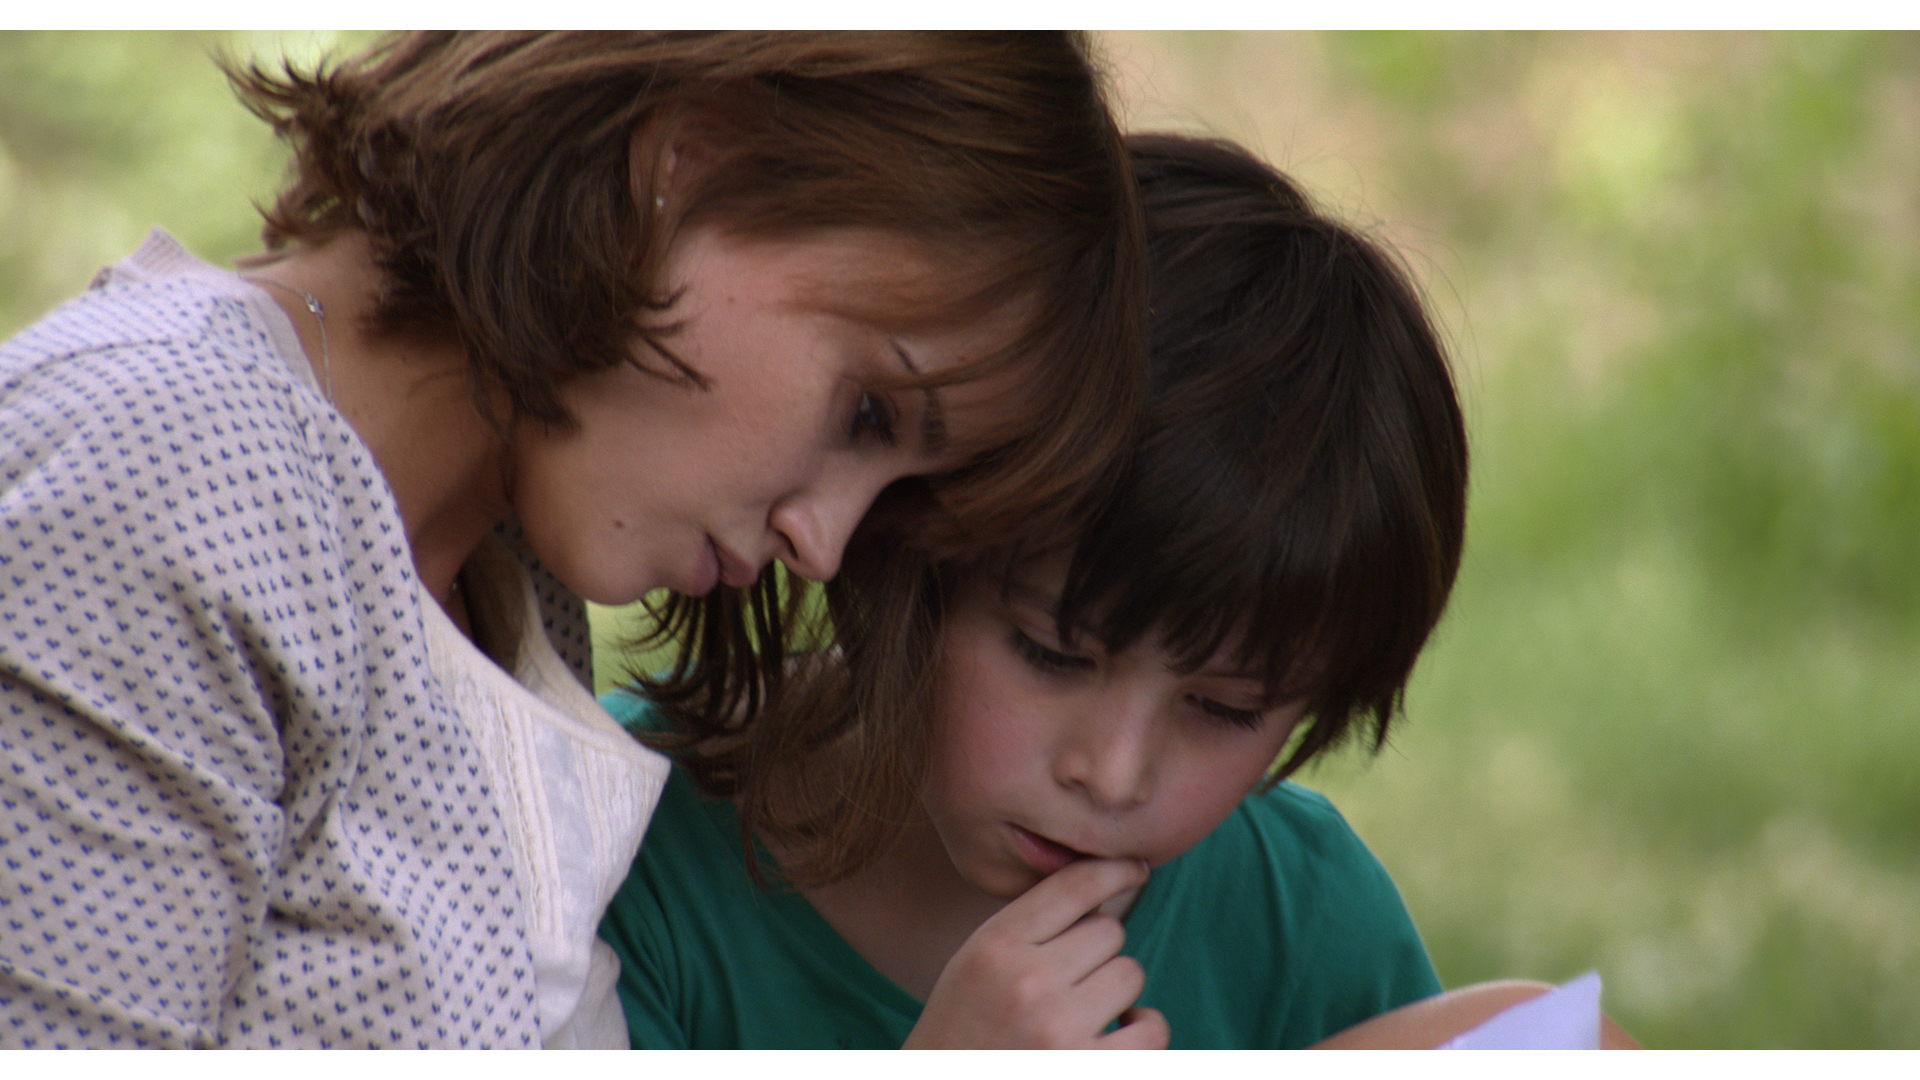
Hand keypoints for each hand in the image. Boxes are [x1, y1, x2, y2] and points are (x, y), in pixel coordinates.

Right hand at [903, 857, 1169, 1048]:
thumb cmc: (965, 1028)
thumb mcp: (976, 962)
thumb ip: (1029, 927)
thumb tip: (1106, 892)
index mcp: (995, 946)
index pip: (1074, 885)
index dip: (1114, 870)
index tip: (1135, 869)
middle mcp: (1028, 982)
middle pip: (1108, 930)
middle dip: (1097, 952)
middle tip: (1069, 981)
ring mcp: (1060, 1029)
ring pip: (1130, 973)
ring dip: (1116, 990)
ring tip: (1082, 1011)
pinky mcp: (1090, 1069)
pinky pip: (1152, 1028)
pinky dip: (1142, 1029)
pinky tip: (1117, 1034)